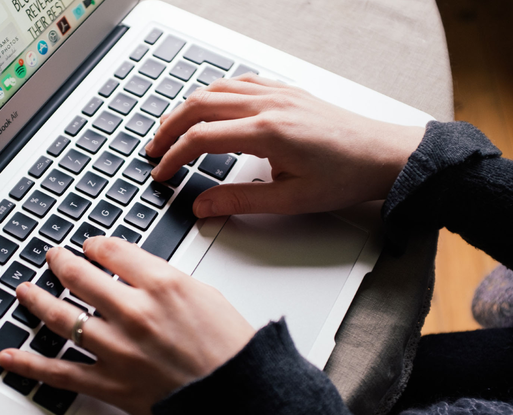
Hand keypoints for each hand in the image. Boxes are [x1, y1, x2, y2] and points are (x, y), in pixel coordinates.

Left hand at [0, 237, 255, 414]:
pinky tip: (9, 356)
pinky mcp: (112, 384)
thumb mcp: (205, 295)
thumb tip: (135, 271)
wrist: (241, 399)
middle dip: (62, 262)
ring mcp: (118, 350)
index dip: (96, 245)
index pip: (113, 251)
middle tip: (53, 257)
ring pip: (63, 318)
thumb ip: (164, 279)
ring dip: (37, 301)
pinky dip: (31, 365)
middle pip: (81, 276)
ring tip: (24, 291)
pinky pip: (62, 373)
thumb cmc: (231, 349)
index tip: (91, 246)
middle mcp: (135, 313)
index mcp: (162, 284)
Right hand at [145, 74, 424, 216]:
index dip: (174, 157)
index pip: (202, 138)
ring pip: (217, 89)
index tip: (162, 173)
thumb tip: (203, 206)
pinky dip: (215, 94)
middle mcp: (269, 105)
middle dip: (169, 128)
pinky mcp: (287, 92)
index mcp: (268, 132)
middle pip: (200, 105)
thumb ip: (241, 201)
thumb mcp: (291, 200)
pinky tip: (211, 107)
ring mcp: (278, 94)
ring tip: (172, 129)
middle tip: (154, 150)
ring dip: (188, 108)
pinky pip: (240, 83)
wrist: (385, 156)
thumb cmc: (346, 176)